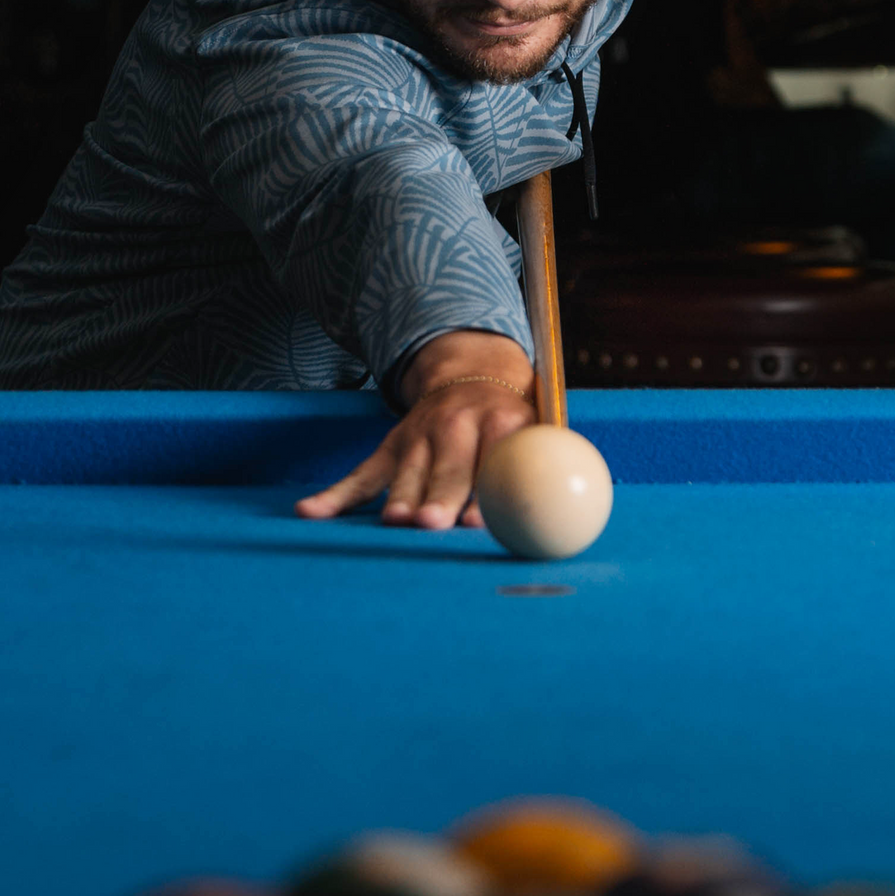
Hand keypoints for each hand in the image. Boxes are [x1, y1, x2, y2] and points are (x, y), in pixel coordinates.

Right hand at [295, 334, 536, 530]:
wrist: (470, 370)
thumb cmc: (517, 417)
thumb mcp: (543, 422)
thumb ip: (557, 460)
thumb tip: (584, 515)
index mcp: (501, 419)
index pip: (494, 454)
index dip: (487, 487)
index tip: (483, 521)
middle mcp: (456, 425)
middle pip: (447, 467)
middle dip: (440, 498)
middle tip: (433, 526)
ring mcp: (417, 436)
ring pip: (406, 474)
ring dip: (398, 500)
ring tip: (393, 525)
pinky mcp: (390, 448)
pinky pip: (360, 475)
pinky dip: (335, 496)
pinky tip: (310, 514)